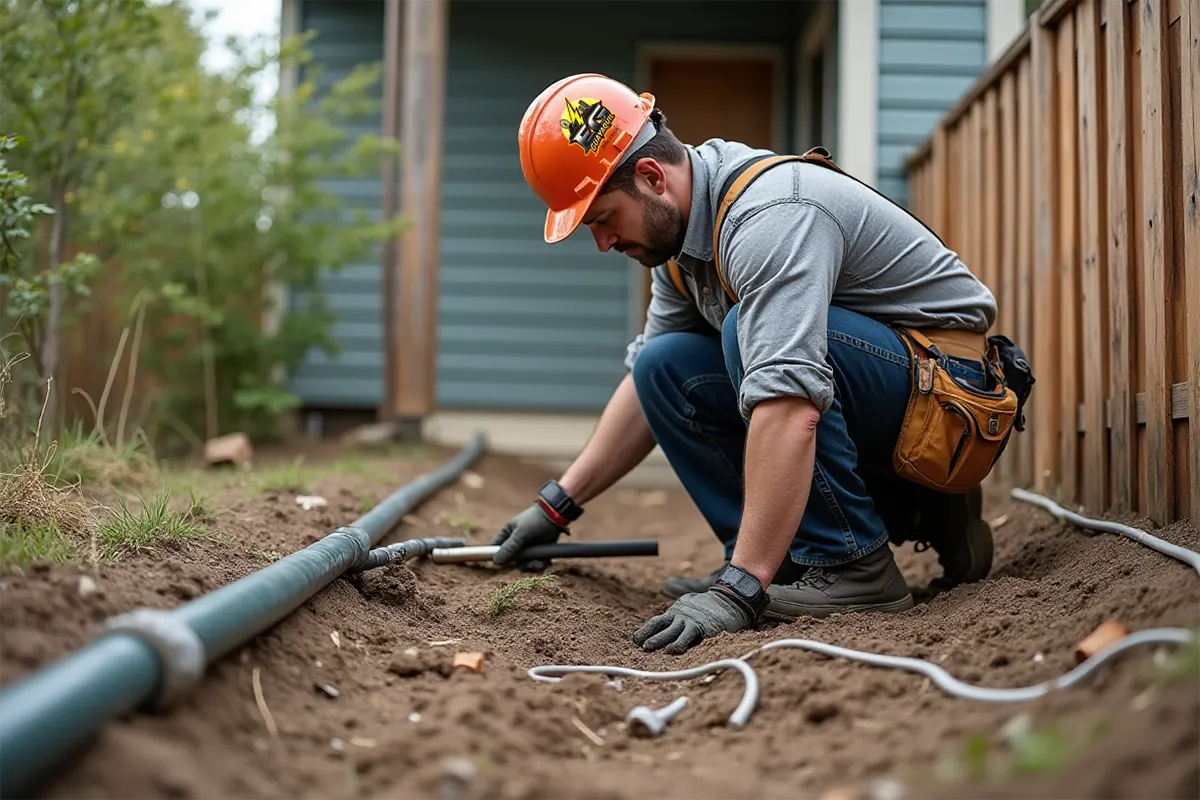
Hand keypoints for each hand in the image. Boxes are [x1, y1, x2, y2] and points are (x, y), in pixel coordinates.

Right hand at [490, 502, 567, 565]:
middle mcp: (517, 541)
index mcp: (508, 533)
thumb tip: (495, 561)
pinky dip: (540, 563)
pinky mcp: (539, 550)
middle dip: (519, 564)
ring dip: (531, 565)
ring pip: (525, 562)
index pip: (496, 546)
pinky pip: (537, 561)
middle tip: (526, 565)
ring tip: (537, 564)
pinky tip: (544, 563)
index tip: (497, 566)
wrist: (556, 516)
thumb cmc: (535, 520)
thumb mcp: (520, 533)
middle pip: (512, 559)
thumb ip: (509, 547)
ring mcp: (529, 546)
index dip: (495, 556)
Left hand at [632, 588, 754, 654]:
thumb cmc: (710, 606)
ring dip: (660, 640)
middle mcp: (681, 616)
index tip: (635, 640)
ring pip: (672, 632)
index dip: (646, 631)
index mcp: (677, 611)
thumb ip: (679, 614)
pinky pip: (689, 637)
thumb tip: (667, 621)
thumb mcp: (690, 606)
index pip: (657, 622)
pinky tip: (673, 651)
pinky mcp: (703, 628)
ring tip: (649, 648)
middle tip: (639, 645)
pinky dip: (680, 644)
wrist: (731, 599)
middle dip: (649, 636)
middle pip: (661, 627)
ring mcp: (692, 621)